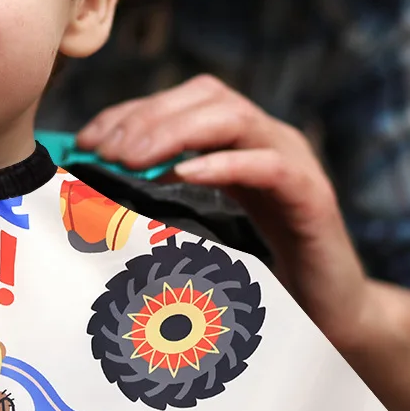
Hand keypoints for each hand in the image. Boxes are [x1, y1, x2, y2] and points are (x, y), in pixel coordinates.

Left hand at [77, 75, 409, 410]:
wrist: (325, 312)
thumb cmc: (251, 269)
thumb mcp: (195, 223)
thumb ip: (156, 198)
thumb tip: (89, 189)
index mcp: (234, 139)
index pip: (177, 102)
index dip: (128, 113)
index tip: (86, 141)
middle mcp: (265, 138)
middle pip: (205, 98)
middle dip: (147, 118)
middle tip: (105, 152)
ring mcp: (292, 161)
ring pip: (234, 118)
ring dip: (176, 131)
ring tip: (133, 159)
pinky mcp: (311, 195)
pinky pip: (270, 164)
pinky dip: (224, 163)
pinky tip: (185, 174)